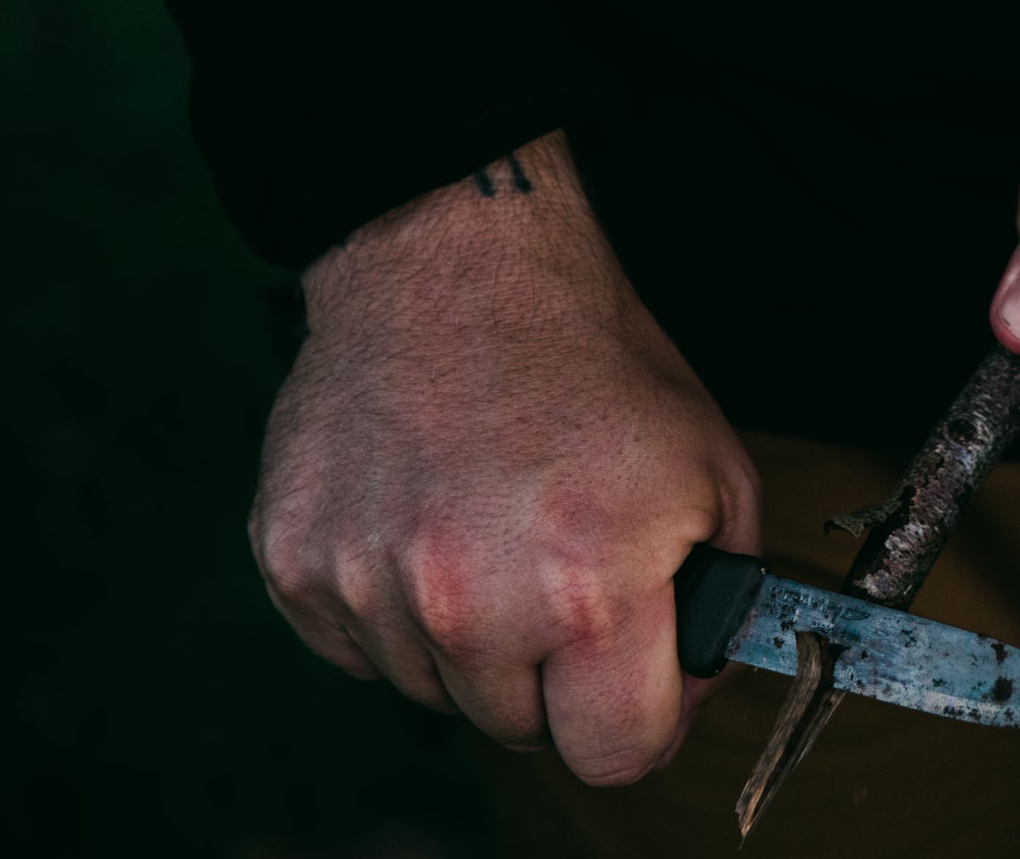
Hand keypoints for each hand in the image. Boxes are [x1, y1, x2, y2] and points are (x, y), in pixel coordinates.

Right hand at [248, 132, 761, 784]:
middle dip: (556, 674)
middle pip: (522, 732)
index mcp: (589, 589)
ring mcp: (369, 586)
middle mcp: (470, 604)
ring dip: (470, 637)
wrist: (458, 264)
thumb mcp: (711, 466)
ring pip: (436, 690)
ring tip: (493, 528)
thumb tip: (695, 674)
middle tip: (565, 577)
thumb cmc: (590, 357)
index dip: (644, 718)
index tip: (642, 678)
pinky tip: (426, 521)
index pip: (617, 756)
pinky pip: (356, 649)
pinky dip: (393, 608)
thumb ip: (723, 591)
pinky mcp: (295, 564)